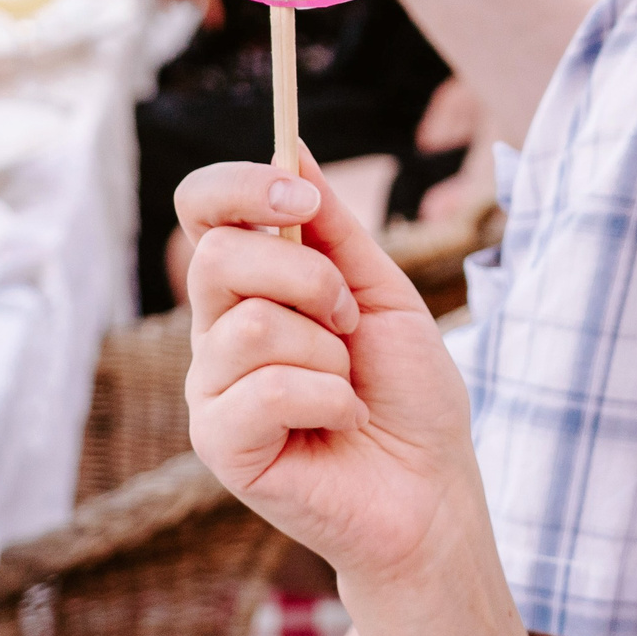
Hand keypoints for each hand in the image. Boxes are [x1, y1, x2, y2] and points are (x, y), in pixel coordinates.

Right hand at [181, 152, 481, 585]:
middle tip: (350, 318)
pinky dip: (327, 400)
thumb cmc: (409, 393)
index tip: (299, 197)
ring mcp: (212, 390)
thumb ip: (335, 229)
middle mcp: (217, 332)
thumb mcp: (383, 292)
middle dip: (308, 278)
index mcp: (251, 287)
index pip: (203, 210)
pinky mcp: (220, 446)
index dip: (240, 187)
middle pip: (216, 256)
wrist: (433, 488)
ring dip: (328, 350)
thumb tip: (291, 147)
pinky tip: (343, 422)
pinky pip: (261, 392)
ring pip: (249, 325)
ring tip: (349, 384)